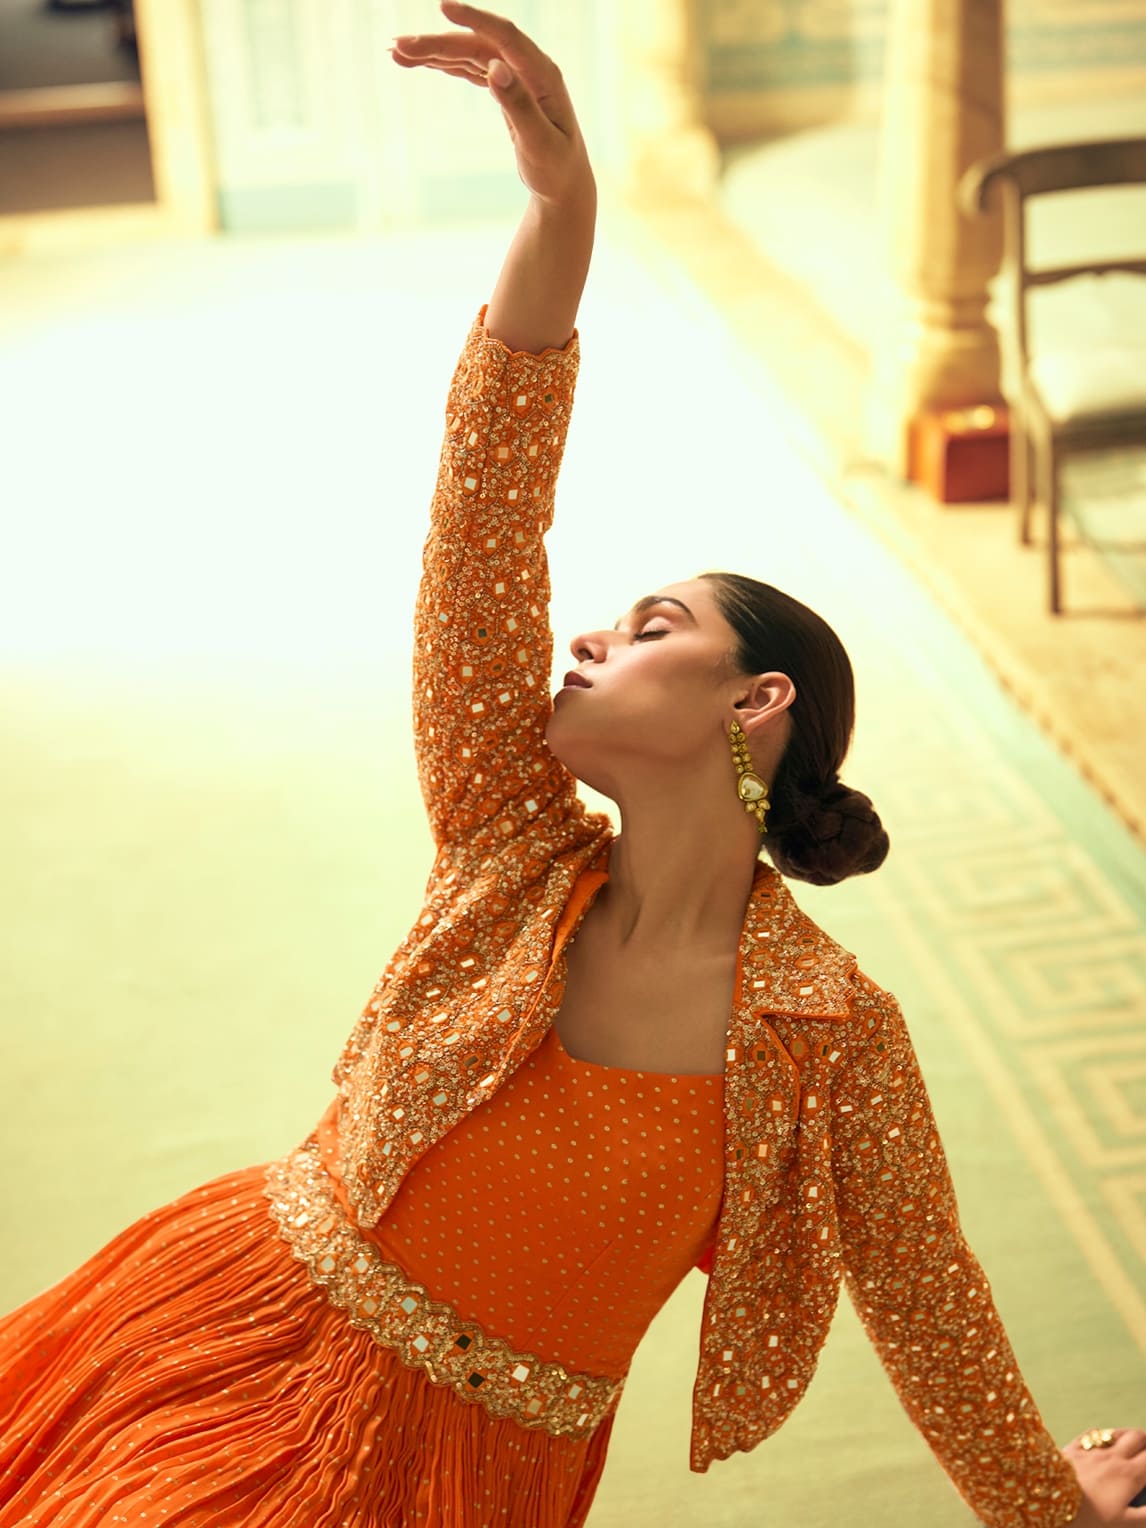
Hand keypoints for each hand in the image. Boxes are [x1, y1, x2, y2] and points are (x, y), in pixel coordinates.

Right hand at [390, 1, 594, 210]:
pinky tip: (421, 62)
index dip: (474, 19)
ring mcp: (515, 75)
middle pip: (477, 44)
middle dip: (438, 43)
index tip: (442, 7)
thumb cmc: (556, 168)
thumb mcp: (539, 144)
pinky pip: (470, 69)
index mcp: (542, 74)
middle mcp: (528, 68)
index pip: (505, 36)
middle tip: (398, 47)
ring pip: (469, 54)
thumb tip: (495, 68)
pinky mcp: (504, 87)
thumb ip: (519, 106)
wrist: (564, 184)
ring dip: (434, 52)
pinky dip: (445, 65)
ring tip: (397, 53)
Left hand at [1063, 1429, 1145, 1525]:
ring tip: (1132, 1436)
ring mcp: (1090, 1450)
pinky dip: (1099, 1434)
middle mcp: (1112, 1457)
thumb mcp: (1124, 1523)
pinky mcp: (1071, 1449)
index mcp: (1128, 1475)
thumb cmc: (1090, 1517)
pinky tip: (1098, 1435)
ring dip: (1126, 1433)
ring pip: (1113, 1433)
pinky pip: (1088, 1436)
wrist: (1050, 1500)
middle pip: (1135, 1438)